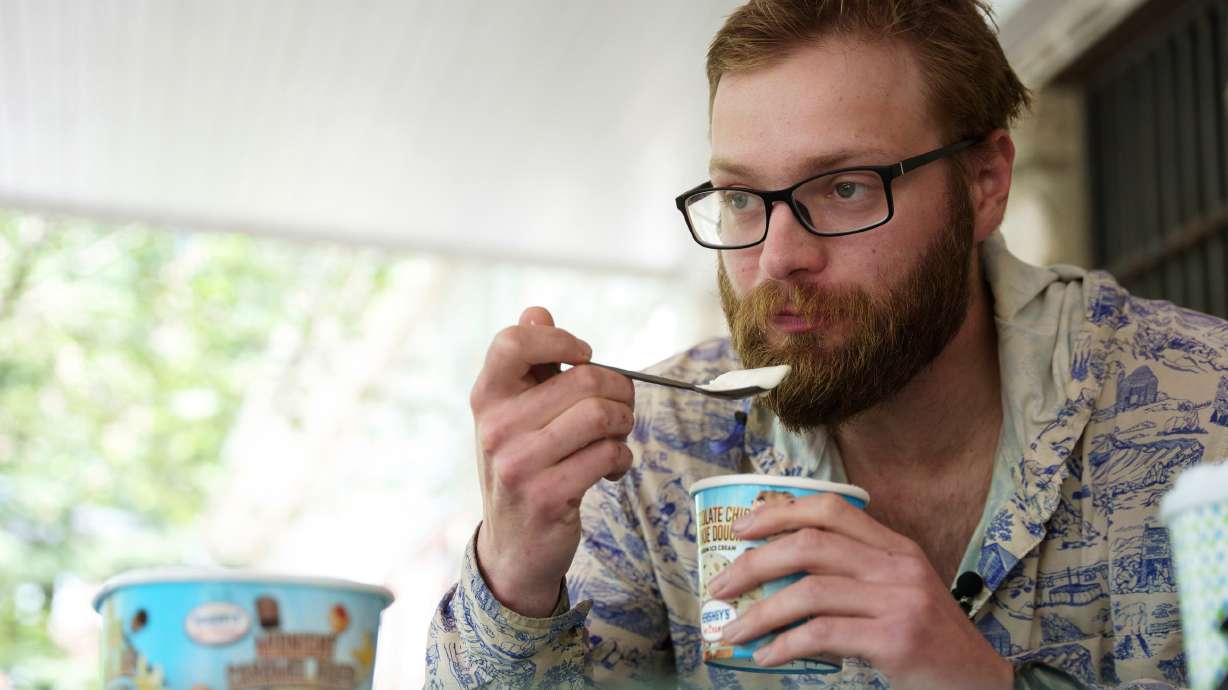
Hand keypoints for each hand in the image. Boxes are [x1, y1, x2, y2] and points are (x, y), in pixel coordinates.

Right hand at [471, 307, 634, 616]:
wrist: (512, 546)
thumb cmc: (523, 468)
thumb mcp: (514, 415)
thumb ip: (529, 364)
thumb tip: (538, 312)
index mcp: (488, 397)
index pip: (514, 341)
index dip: (560, 339)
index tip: (583, 355)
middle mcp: (497, 427)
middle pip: (584, 379)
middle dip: (619, 391)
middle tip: (619, 410)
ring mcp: (519, 464)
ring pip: (601, 415)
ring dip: (624, 425)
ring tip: (617, 438)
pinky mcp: (548, 495)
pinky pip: (608, 455)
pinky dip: (622, 459)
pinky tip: (612, 468)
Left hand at [707, 493, 1011, 689]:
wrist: (977, 682)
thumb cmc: (926, 639)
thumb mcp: (895, 592)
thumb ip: (850, 575)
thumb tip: (774, 574)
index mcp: (895, 546)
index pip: (831, 508)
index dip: (779, 512)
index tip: (739, 528)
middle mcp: (898, 566)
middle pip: (809, 544)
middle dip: (753, 563)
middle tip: (718, 585)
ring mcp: (899, 601)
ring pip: (809, 592)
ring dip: (760, 612)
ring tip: (732, 631)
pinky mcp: (896, 640)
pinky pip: (823, 635)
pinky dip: (785, 645)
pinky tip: (766, 655)